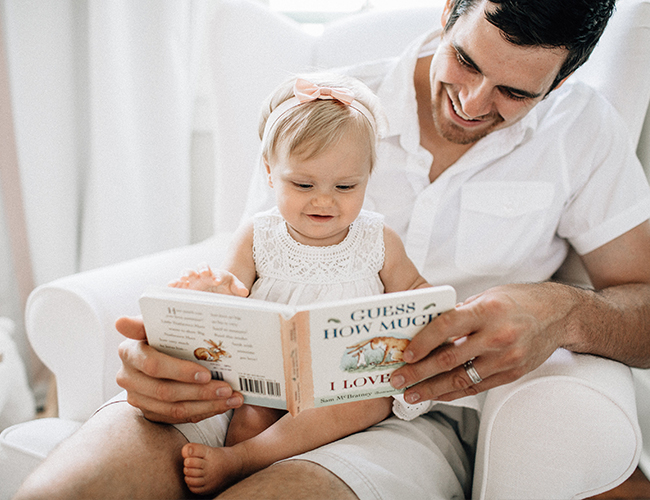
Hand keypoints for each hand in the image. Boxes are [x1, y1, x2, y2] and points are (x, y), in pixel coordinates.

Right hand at [115, 316, 243, 423]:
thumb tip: (121, 322)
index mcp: (129, 351)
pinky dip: (203, 412)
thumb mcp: (157, 323)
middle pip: (165, 391)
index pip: (154, 365)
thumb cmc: (164, 332)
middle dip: (200, 392)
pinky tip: (222, 405)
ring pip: (173, 409)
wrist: (161, 349)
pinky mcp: (149, 411)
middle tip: (226, 389)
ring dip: (206, 405)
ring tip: (231, 399)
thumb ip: (145, 321)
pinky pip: (178, 418)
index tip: (206, 374)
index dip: (181, 371)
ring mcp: (137, 397)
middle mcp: (128, 377)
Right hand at [168, 263, 248, 296]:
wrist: (215, 292)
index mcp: (217, 274)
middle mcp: (204, 274)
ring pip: (188, 272)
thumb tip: (244, 292)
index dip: (217, 275)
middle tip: (203, 274)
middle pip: (202, 266)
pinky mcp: (184, 286)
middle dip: (202, 269)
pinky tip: (169, 286)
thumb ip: (238, 289)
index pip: (218, 272)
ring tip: (183, 280)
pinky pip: (177, 283)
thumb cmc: (225, 288)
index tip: (216, 281)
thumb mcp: (233, 289)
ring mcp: (193, 279)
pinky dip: (173, 284)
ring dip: (185, 274)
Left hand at [390, 283, 566, 402]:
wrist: (560, 315)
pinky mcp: (511, 373)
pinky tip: (436, 395)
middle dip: (418, 372)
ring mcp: (505, 358)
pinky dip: (453, 393)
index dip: (422, 342)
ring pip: (460, 379)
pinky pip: (476, 387)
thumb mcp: (488, 296)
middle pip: (448, 359)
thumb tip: (428, 328)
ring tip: (410, 394)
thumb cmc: (520, 301)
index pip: (445, 327)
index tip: (405, 354)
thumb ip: (460, 313)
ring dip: (431, 389)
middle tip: (397, 379)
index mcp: (486, 310)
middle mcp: (496, 336)